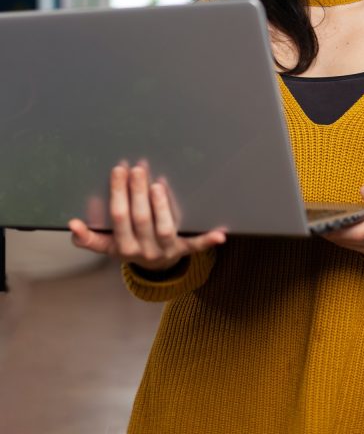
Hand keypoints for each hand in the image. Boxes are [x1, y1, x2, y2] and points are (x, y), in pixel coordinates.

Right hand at [69, 162, 226, 271]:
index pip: (119, 218)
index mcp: (123, 248)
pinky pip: (197, 245)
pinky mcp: (185, 249)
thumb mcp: (108, 245)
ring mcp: (167, 250)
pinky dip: (208, 240)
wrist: (155, 268)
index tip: (118, 170)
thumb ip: (89, 237)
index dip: (118, 194)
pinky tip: (221, 233)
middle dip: (137, 191)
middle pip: (140, 219)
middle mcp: (144, 251)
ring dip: (161, 207)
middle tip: (137, 166)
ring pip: (164, 229)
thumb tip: (72, 224)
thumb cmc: (130, 245)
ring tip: (157, 185)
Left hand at [321, 184, 363, 257]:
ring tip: (319, 225)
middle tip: (315, 223)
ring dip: (335, 237)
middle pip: (351, 240)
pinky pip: (355, 248)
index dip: (340, 229)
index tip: (325, 222)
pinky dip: (343, 240)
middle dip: (332, 233)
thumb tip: (363, 190)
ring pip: (351, 245)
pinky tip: (332, 231)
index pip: (359, 231)